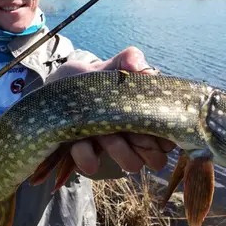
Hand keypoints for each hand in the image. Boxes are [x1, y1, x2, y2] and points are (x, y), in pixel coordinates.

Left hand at [48, 46, 175, 175]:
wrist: (55, 92)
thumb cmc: (89, 80)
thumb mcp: (107, 66)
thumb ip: (127, 60)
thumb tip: (139, 66)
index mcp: (143, 117)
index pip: (170, 136)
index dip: (166, 135)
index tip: (153, 123)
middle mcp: (132, 138)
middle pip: (157, 158)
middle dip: (145, 145)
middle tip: (128, 129)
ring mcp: (111, 150)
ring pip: (132, 164)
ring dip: (118, 148)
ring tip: (101, 131)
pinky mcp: (86, 157)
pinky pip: (92, 165)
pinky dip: (86, 155)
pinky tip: (77, 141)